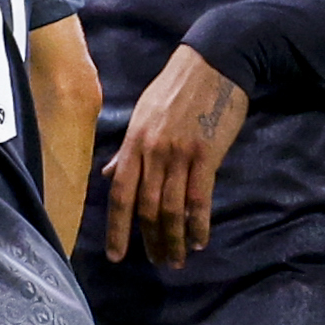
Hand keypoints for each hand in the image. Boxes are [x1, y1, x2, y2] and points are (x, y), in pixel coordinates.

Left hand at [99, 43, 247, 265]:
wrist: (214, 62)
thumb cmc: (177, 88)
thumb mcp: (143, 115)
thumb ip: (128, 150)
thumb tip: (110, 175)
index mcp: (134, 142)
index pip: (119, 194)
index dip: (117, 229)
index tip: (117, 255)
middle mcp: (152, 151)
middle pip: (146, 208)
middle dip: (150, 241)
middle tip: (158, 263)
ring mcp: (179, 154)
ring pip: (171, 208)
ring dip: (173, 239)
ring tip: (178, 259)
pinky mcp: (206, 154)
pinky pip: (199, 198)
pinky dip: (198, 223)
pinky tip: (199, 240)